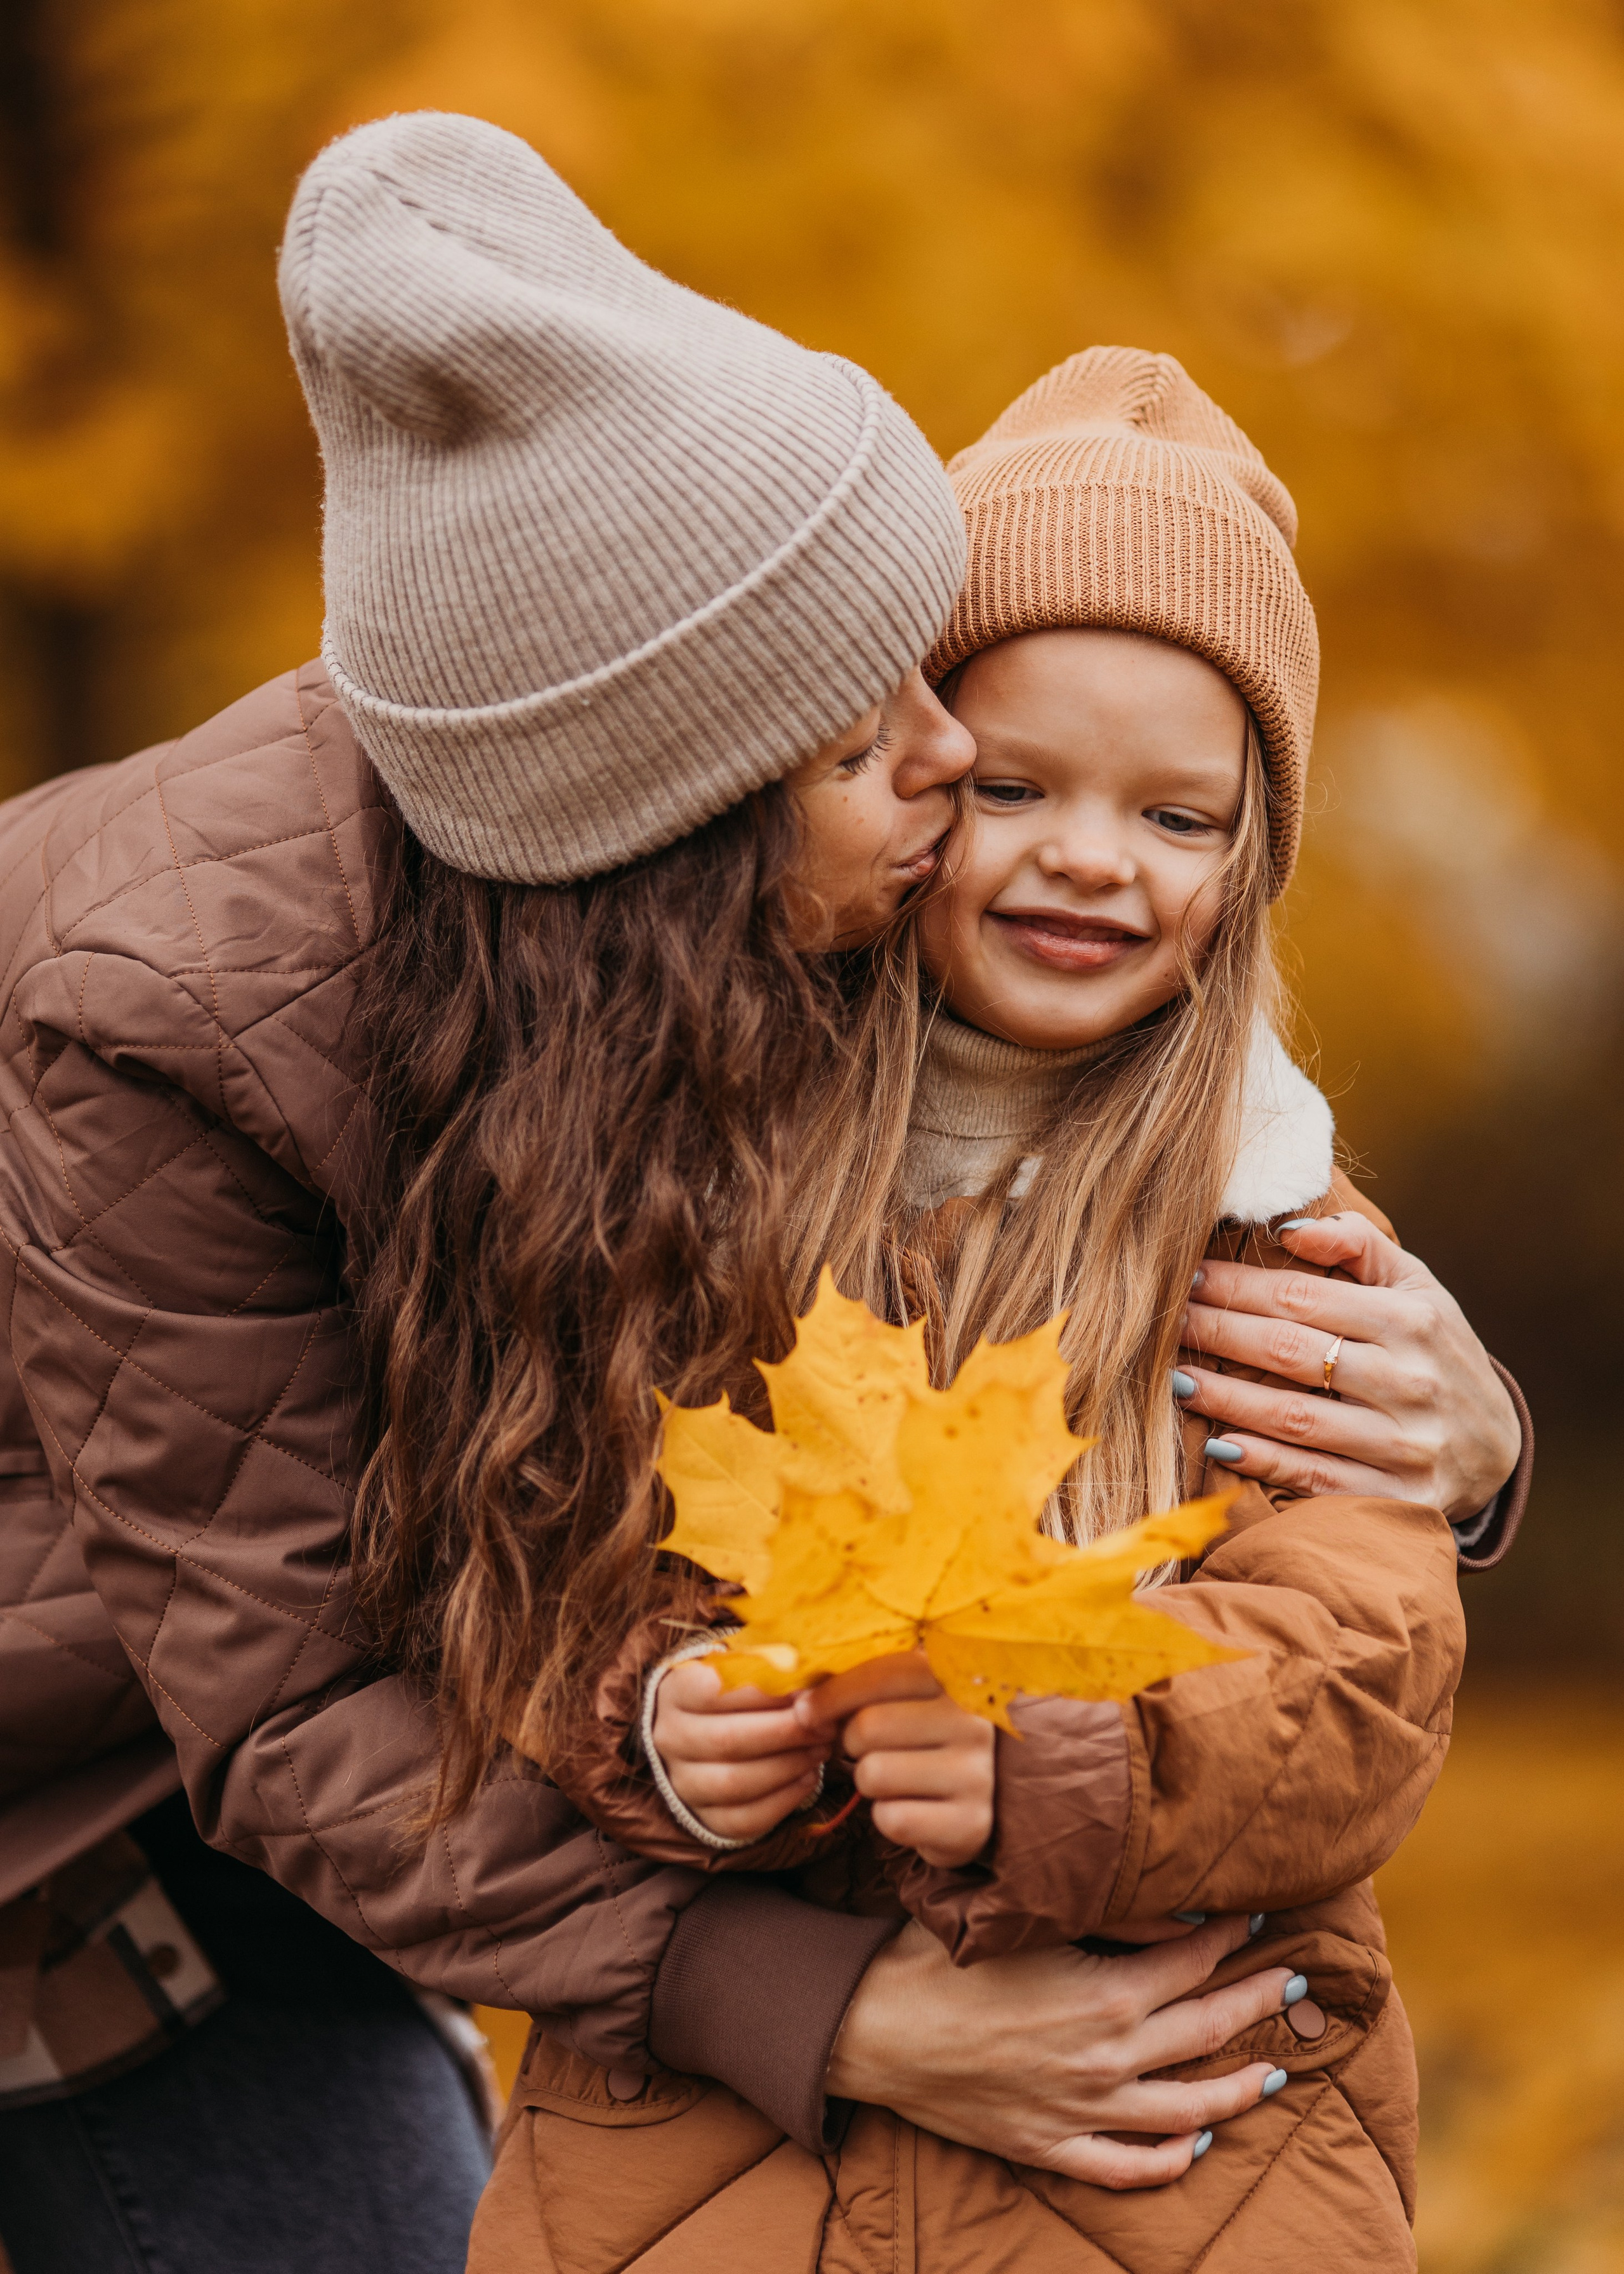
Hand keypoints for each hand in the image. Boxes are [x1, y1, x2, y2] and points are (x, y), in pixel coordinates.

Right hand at [650, 1660, 827, 1841]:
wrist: (702, 1729)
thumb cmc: (733, 1691)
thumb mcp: (741, 1666)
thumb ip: (768, 1666)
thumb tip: (807, 1676)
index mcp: (675, 1693)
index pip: (713, 1691)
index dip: (765, 1693)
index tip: (806, 1690)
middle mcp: (670, 1739)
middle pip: (727, 1740)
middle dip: (786, 1732)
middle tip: (825, 1724)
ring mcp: (683, 1783)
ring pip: (735, 1783)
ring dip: (788, 1766)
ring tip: (821, 1748)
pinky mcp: (704, 1817)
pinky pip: (744, 1818)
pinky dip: (783, 1800)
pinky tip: (809, 1777)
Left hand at [795, 1653, 993, 1867]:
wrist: (965, 1801)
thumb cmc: (917, 1739)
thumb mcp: (898, 1701)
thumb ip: (857, 1687)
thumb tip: (800, 1700)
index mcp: (956, 1680)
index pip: (884, 1673)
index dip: (834, 1692)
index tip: (806, 1711)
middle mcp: (974, 1724)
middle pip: (869, 1726)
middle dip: (851, 1742)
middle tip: (865, 1749)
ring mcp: (977, 1775)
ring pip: (874, 1774)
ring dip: (867, 1780)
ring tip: (892, 1777)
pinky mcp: (970, 1824)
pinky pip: (892, 1819)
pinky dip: (887, 1817)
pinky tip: (909, 1807)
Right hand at [828, 1915, 1299, 2188]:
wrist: (872, 2025)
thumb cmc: (940, 1957)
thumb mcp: (1024, 1919)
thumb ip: (1105, 1917)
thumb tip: (1174, 1914)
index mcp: (1104, 1994)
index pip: (1192, 1962)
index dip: (1230, 1938)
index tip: (1255, 1919)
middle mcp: (1106, 2057)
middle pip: (1206, 2030)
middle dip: (1256, 2002)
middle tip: (1293, 1983)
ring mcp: (1082, 2109)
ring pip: (1185, 2110)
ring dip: (1235, 2090)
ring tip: (1270, 2073)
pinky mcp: (1049, 2145)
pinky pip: (1127, 2167)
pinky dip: (1170, 2160)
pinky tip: (1195, 2143)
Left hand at [1179, 1212, 1520, 1519]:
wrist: (1495, 1447)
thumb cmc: (1435, 1352)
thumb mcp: (1417, 1289)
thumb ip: (1360, 1248)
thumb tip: (1290, 1229)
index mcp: (1413, 1320)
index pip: (1305, 1296)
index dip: (1239, 1286)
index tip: (1189, 1277)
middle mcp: (1412, 1381)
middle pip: (1291, 1352)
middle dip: (1218, 1333)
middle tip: (1166, 1323)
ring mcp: (1406, 1444)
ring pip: (1296, 1417)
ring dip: (1227, 1399)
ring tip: (1175, 1380)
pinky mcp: (1398, 1498)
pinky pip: (1317, 1479)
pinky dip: (1264, 1461)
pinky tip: (1219, 1444)